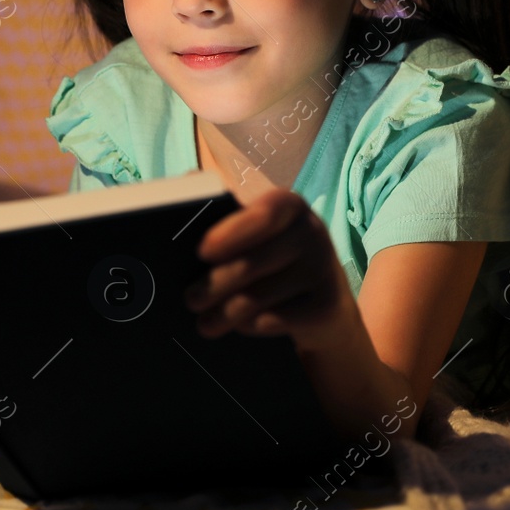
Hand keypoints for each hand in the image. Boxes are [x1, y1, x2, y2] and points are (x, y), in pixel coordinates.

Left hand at [186, 189, 353, 349]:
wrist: (325, 303)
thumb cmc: (276, 262)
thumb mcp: (258, 234)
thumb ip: (224, 212)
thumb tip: (184, 182)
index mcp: (289, 205)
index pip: (263, 214)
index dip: (231, 233)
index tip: (202, 252)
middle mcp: (311, 232)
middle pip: (252, 263)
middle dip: (214, 284)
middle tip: (191, 299)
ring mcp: (321, 270)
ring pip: (258, 296)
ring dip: (224, 313)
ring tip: (205, 323)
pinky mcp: (325, 306)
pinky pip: (274, 320)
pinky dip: (250, 326)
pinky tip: (241, 326)